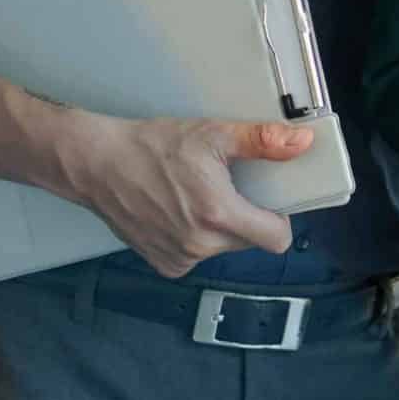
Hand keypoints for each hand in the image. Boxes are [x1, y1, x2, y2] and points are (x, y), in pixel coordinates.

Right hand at [56, 113, 310, 277]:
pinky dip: (194, 237)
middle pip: (249, 242)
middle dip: (247, 218)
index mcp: (218, 215)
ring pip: (222, 248)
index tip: (269, 200)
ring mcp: (179, 258)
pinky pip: (196, 255)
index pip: (276, 240)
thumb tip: (300, 142)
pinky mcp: (163, 264)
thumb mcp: (213, 135)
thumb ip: (261, 141)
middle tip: (228, 188)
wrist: (97, 164)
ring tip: (196, 196)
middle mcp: (200, 245)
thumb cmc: (152, 147)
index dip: (279, 219)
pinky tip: (177, 211)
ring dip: (219, 228)